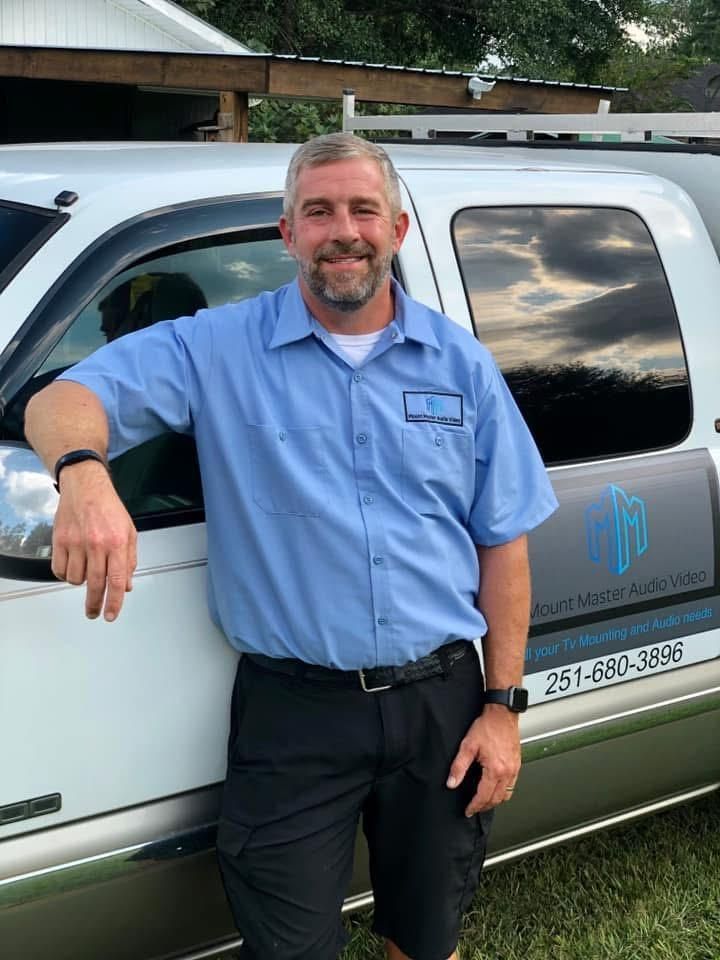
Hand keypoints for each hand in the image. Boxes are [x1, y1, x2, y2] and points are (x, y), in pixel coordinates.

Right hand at [52, 460, 136, 621]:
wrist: (85, 486)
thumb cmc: (108, 507)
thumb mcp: (129, 532)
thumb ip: (130, 560)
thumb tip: (126, 585)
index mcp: (117, 542)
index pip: (116, 581)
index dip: (114, 602)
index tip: (110, 615)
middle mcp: (96, 544)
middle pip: (95, 584)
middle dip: (95, 604)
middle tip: (94, 613)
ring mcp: (76, 542)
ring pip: (76, 579)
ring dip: (81, 583)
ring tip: (86, 573)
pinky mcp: (59, 540)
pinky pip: (59, 570)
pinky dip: (65, 574)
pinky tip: (72, 568)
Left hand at [446, 706, 520, 814]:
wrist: (502, 714)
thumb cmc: (487, 726)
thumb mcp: (467, 745)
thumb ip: (458, 766)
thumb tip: (452, 782)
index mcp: (495, 769)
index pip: (484, 796)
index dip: (474, 806)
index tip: (468, 810)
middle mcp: (507, 772)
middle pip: (497, 799)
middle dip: (484, 806)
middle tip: (474, 808)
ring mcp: (515, 769)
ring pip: (506, 794)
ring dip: (495, 800)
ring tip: (484, 800)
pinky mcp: (517, 764)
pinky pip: (512, 785)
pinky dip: (504, 791)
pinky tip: (495, 787)